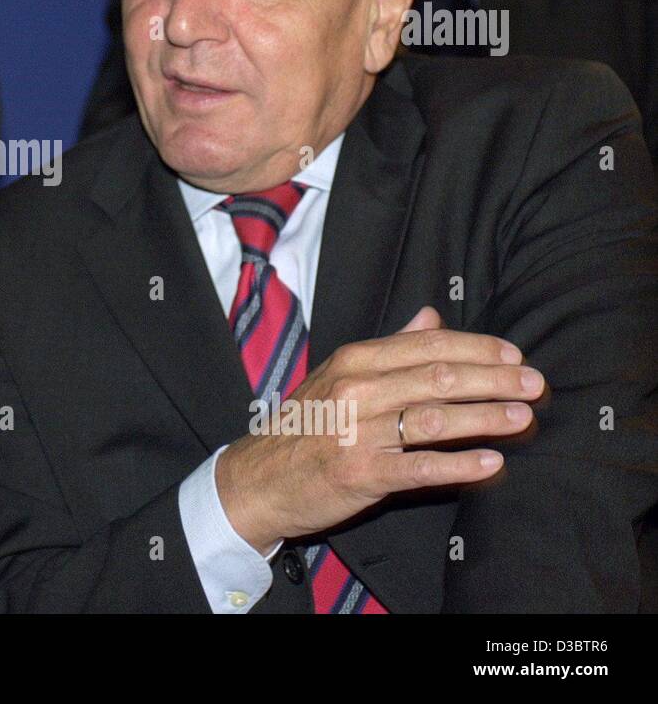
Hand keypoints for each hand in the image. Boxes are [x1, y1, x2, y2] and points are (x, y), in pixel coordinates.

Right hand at [215, 306, 545, 552]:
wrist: (259, 477)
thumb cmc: (305, 425)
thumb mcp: (339, 374)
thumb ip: (390, 347)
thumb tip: (431, 317)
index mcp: (355, 360)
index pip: (427, 345)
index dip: (477, 348)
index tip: (514, 356)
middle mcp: (357, 390)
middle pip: (438, 377)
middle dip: (495, 380)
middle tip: (536, 385)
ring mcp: (358, 432)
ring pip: (434, 418)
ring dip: (486, 417)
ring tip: (524, 417)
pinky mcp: (361, 473)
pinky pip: (419, 466)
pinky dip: (459, 464)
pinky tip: (492, 463)